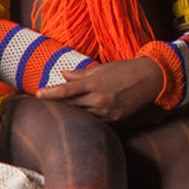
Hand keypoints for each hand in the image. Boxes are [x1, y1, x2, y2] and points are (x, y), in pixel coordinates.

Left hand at [35, 56, 161, 121]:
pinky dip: (87, 117)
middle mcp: (99, 100)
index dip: (51, 94)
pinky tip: (79, 116)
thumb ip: (81, 74)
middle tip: (42, 102)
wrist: (151, 79)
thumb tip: (63, 75)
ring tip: (59, 110)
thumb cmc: (125, 70)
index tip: (37, 94)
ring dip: (71, 112)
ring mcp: (107, 112)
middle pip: (71, 105)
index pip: (67, 91)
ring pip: (82, 114)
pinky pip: (95, 120)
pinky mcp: (115, 119)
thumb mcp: (102, 68)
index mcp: (94, 84)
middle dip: (57, 104)